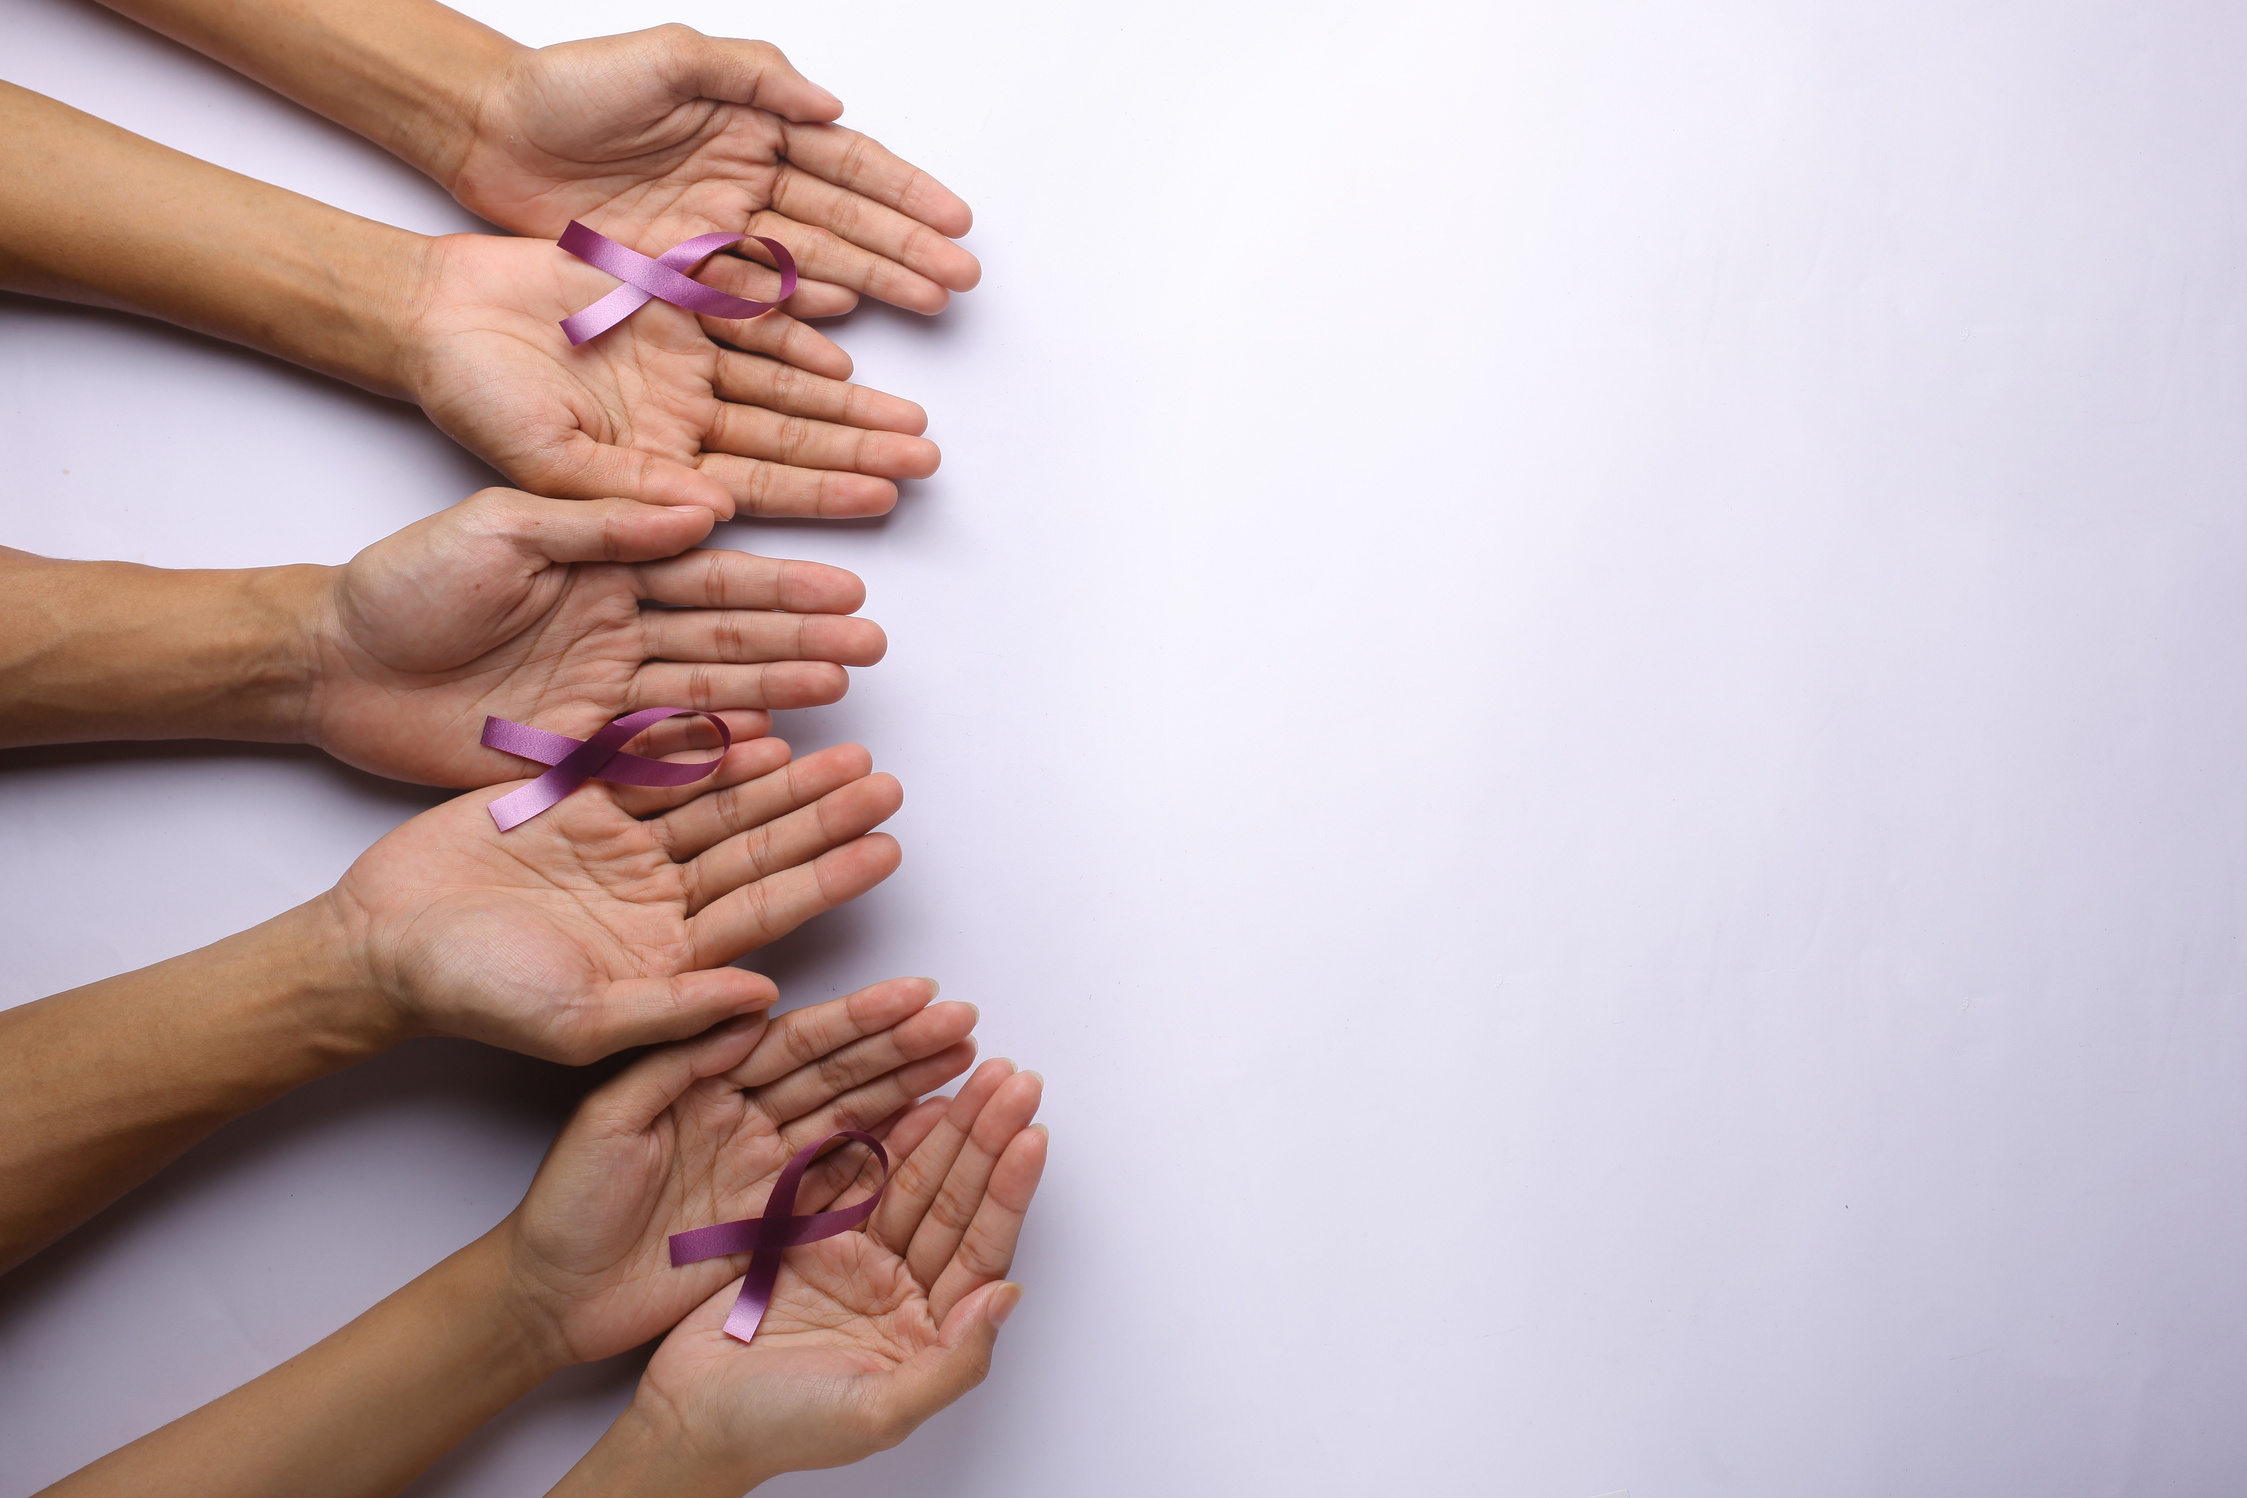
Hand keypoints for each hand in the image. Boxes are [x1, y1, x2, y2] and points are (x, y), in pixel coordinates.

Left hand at [305, 489, 883, 786]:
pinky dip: (720, 750)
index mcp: (603, 560)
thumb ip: (598, 521)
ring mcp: (605, 689)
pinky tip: (775, 747)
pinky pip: (664, 749)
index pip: (710, 569)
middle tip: (873, 643)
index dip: (780, 580)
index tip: (847, 584)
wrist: (331, 668)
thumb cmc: (402, 583)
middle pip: (729, 632)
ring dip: (780, 690)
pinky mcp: (581, 747)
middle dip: (804, 636)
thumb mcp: (499, 528)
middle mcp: (618, 624)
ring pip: (710, 689)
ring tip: (845, 688)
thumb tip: (701, 508)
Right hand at [327, 726, 901, 1062]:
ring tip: (844, 744)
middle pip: (757, 847)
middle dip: (822, 814)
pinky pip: (653, 765)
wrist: (382, 942)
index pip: (768, 908)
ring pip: (718, 802)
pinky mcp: (581, 800)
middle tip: (884, 780)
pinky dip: (700, 745)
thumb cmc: (475, 997)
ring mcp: (623, 847)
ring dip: (779, 776)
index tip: (888, 848)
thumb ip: (674, 1010)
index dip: (828, 877)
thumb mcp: (581, 1022)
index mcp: (670, 955)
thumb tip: (763, 999)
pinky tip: (753, 724)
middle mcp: (658, 898)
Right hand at [404, 231, 938, 515]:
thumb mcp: (535, 473)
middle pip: (784, 445)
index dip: (820, 506)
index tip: (884, 512)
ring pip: (779, 387)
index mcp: (650, 485)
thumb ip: (622, 500)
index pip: (752, 502)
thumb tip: (708, 518)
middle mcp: (677, 430)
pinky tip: (843, 336)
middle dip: (856, 454)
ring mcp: (678, 368)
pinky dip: (791, 321)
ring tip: (911, 417)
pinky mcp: (670, 305)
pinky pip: (743, 314)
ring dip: (844, 400)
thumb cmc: (466, 408)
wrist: (427, 319)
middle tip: (926, 462)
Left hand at [451, 26, 978, 317]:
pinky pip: (752, 305)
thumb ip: (751, 74)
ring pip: (813, 266)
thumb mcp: (667, 57)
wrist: (492, 134)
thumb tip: (829, 105)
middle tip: (960, 278)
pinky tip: (842, 332)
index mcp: (753, 127)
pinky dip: (798, 320)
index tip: (954, 218)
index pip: (846, 163)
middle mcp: (746, 185)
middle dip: (907, 249)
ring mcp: (718, 236)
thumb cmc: (572, 87)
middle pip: (845, 222)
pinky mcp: (681, 278)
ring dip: (873, 286)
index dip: (903, 191)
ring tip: (928, 305)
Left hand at [498, 979, 980, 1366]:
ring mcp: (765, 1171)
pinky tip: (933, 1132)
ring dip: (909, 1089)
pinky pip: (842, 1184)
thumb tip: (750, 1009)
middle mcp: (745, 1118)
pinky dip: (890, 1159)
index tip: (914, 994)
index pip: (794, 1040)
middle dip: (903, 1044)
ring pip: (851, 1120)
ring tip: (964, 1061)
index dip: (857, 1018)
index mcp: (707, 1082)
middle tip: (962, 1020)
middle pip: (837, 1073)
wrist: (549, 1300)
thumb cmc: (563, 1208)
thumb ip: (676, 1062)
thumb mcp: (608, 1119)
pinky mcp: (774, 1224)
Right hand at [549, 1056, 1045, 1495]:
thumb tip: (1008, 1298)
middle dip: (986, 1138)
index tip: (1031, 1135)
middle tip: (1013, 1080)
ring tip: (977, 1075)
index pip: (980, 1248)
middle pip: (954, 1200)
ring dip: (945, 1127)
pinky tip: (913, 1099)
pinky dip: (883, 1136)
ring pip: (912, 1179)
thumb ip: (953, 1361)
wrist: (689, 1418)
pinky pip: (855, 1174)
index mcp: (929, 1328)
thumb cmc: (782, 1430)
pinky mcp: (809, 1234)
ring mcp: (857, 1256)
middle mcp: (902, 1287)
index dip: (1007, 1191)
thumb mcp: (879, 1412)